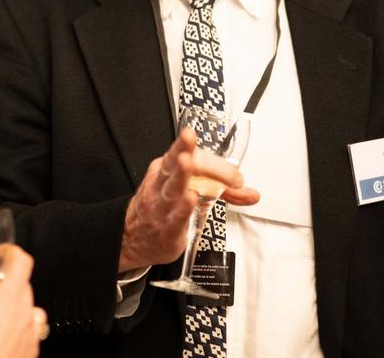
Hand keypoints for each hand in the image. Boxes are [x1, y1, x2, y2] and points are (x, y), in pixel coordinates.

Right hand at [0, 244, 44, 357]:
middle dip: (10, 284)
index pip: (22, 261)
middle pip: (25, 285)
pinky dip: (23, 330)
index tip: (4, 254)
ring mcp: (31, 330)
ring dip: (20, 307)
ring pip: (32, 309)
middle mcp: (25, 311)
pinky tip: (9, 335)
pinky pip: (33, 333)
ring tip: (4, 315)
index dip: (13, 252)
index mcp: (10, 295)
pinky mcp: (32, 348)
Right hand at [117, 128, 259, 272]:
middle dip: (189, 152)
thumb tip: (250, 193)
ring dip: (182, 174)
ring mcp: (162, 204)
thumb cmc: (162, 210)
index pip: (189, 154)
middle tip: (195, 142)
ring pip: (172, 186)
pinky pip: (175, 215)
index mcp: (168, 169)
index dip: (214, 162)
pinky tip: (190, 199)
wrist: (133, 240)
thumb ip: (222, 190)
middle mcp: (163, 183)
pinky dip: (183, 207)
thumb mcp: (190, 192)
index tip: (235, 176)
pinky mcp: (166, 227)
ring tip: (187, 162)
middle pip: (176, 163)